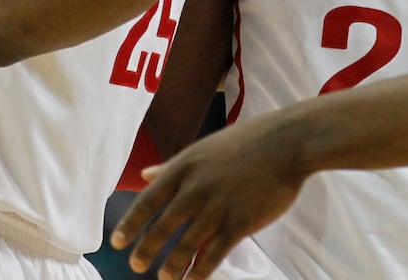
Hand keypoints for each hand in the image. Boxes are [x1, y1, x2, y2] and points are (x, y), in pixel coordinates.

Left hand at [110, 117, 304, 279]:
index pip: (146, 201)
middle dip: (145, 250)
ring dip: (171, 267)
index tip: (117, 242)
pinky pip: (212, 256)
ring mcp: (217, 208)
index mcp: (185, 167)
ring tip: (165, 278)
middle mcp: (195, 189)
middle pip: (161, 228)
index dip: (129, 225)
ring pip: (184, 247)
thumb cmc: (249, 141)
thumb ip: (173, 165)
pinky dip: (199, 272)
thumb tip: (145, 173)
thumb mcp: (205, 148)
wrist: (289, 142)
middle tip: (137, 264)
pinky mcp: (239, 224)